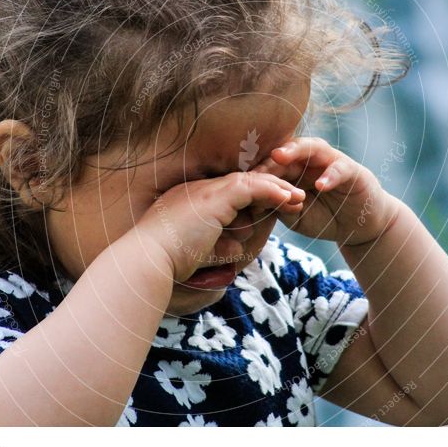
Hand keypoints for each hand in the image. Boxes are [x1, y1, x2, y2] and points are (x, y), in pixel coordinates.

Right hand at [135, 172, 305, 281]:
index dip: (254, 198)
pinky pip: (251, 188)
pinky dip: (271, 192)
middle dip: (270, 189)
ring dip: (276, 190)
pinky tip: (288, 198)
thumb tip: (237, 248)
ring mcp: (205, 191)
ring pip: (249, 183)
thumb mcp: (199, 252)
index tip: (273, 207)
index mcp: (191, 202)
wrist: (149, 260)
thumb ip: (218, 246)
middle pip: (242, 183)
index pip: (229, 194)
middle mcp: (197, 190)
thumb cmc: (168, 263)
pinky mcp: (214, 197)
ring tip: (298, 197)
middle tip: (294, 197)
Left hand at [251, 137, 397, 245]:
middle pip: (286, 151)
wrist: (357, 226)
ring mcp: (331, 162)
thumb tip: (249, 206)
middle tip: (253, 166)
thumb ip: (276, 207)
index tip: (237, 179)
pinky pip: (340, 168)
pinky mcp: (353, 172)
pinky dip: (330, 176)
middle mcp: (310, 159)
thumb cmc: (322, 216)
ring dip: (295, 152)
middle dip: (269, 158)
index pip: (271, 162)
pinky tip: (320, 185)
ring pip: (312, 148)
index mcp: (293, 168)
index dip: (255, 170)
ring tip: (279, 157)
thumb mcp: (293, 215)